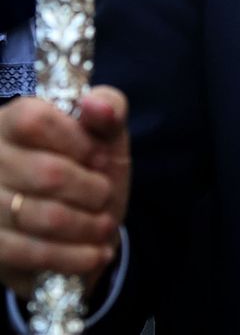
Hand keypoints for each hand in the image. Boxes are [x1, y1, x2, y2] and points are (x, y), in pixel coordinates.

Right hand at [0, 87, 129, 297]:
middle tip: (104, 196)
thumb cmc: (90, 168)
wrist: (80, 224)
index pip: (34, 121)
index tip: (99, 156)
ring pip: (45, 217)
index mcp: (9, 122)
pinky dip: (75, 257)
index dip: (77, 141)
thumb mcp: (106, 134)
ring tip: (104, 226)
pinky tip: (95, 253)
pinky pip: (33, 254)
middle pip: (48, 174)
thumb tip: (96, 104)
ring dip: (89, 226)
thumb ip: (109, 110)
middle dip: (93, 190)